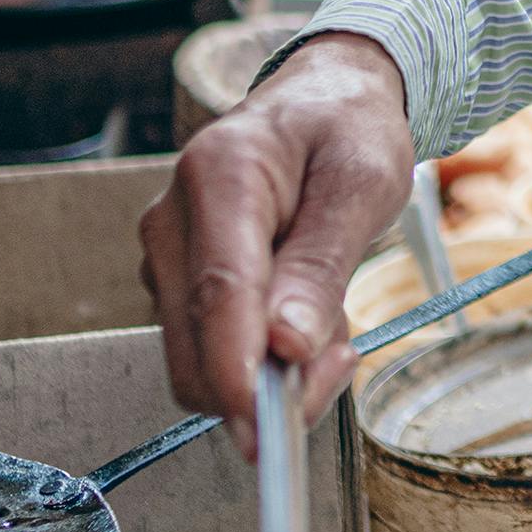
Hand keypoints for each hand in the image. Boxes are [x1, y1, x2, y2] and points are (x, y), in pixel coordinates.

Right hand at [137, 32, 415, 455]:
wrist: (323, 102)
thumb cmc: (347, 132)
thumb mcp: (364, 181)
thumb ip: (323, 263)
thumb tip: (285, 348)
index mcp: (220, 175)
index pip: (218, 292)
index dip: (237, 371)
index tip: (265, 429)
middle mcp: (173, 219)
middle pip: (195, 347)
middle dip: (270, 386)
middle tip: (346, 356)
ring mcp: (167, 257)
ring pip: (202, 364)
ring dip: (276, 373)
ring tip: (334, 320)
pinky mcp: (177, 286)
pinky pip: (213, 353)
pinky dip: (266, 361)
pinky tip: (306, 318)